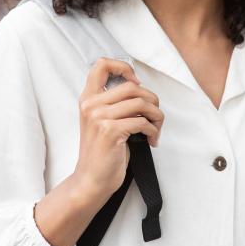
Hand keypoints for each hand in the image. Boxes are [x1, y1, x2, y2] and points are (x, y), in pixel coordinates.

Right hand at [73, 57, 163, 198]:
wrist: (90, 181)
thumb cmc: (101, 153)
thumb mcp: (100, 121)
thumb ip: (113, 103)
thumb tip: (141, 90)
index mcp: (88, 99)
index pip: (102, 64)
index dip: (123, 67)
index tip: (136, 82)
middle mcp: (91, 105)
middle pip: (132, 86)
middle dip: (152, 101)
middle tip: (154, 116)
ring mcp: (99, 117)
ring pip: (141, 103)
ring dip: (156, 117)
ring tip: (155, 129)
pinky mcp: (110, 131)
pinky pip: (142, 122)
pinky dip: (153, 130)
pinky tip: (151, 139)